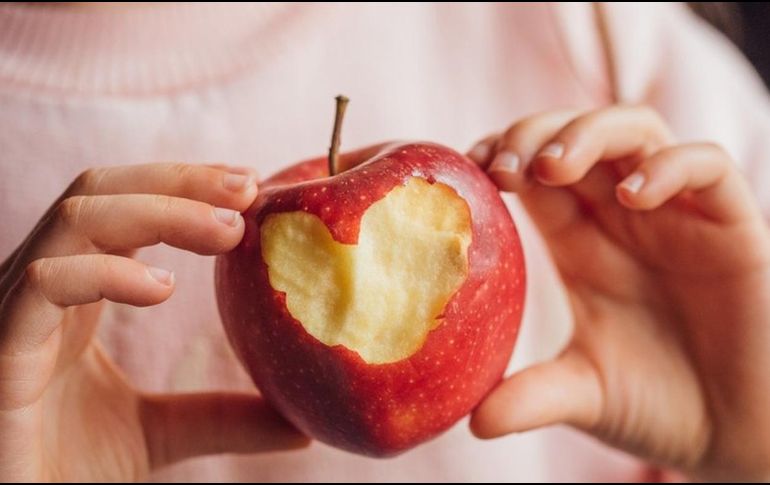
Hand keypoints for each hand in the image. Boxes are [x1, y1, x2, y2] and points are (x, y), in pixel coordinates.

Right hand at [0, 164, 307, 481]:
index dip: (185, 186)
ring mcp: (14, 309)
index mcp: (76, 292)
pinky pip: (45, 282)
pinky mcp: (0, 347)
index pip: (124, 206)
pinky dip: (107, 272)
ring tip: (228, 230)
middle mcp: (41, 286)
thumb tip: (299, 422)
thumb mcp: (159, 433)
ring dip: (160, 210)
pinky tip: (162, 288)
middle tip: (248, 188)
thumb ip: (221, 417)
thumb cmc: (59, 470)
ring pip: (77, 219)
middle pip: (102, 192)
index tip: (251, 187)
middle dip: (180, 181)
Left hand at [467, 106, 769, 480]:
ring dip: (588, 134)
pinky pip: (708, 167)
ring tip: (551, 167)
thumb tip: (473, 422)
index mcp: (581, 243)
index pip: (533, 173)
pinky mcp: (732, 226)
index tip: (469, 168)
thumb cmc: (658, 406)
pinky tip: (634, 196)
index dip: (501, 155)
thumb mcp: (583, 395)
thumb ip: (531, 398)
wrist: (736, 435)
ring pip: (635, 131)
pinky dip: (669, 168)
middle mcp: (624, 218)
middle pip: (575, 136)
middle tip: (502, 168)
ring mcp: (677, 215)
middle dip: (533, 135)